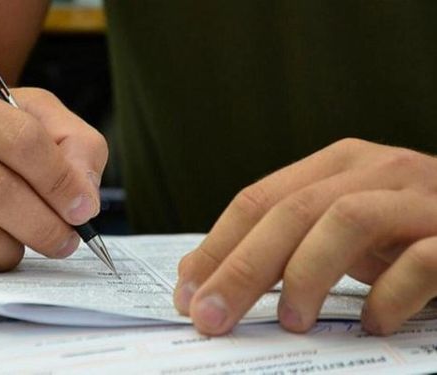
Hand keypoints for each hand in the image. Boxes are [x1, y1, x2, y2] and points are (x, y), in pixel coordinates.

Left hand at [173, 138, 436, 335]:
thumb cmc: (402, 231)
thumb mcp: (335, 230)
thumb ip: (282, 243)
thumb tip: (202, 277)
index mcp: (333, 166)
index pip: (257, 200)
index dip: (216, 247)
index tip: (186, 294)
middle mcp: (373, 170)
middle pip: (291, 212)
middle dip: (242, 268)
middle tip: (211, 318)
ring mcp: (418, 196)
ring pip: (347, 220)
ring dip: (308, 275)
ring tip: (291, 321)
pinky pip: (421, 260)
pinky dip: (389, 296)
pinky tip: (372, 323)